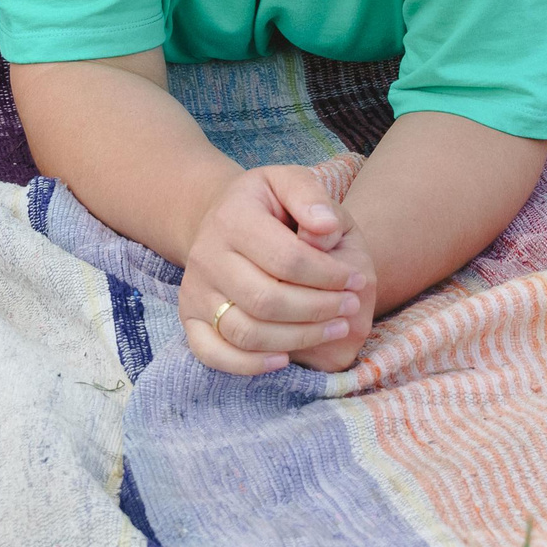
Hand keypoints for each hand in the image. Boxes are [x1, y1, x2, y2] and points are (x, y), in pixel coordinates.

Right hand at [179, 165, 371, 375]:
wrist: (223, 220)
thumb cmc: (268, 207)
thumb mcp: (290, 183)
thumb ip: (310, 197)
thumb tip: (327, 226)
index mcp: (232, 218)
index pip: (287, 259)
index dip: (329, 276)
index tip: (356, 279)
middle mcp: (205, 255)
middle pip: (267, 300)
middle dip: (319, 309)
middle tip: (350, 307)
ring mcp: (195, 290)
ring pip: (246, 332)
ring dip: (298, 338)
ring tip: (334, 327)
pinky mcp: (190, 317)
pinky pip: (212, 353)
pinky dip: (249, 364)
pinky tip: (284, 358)